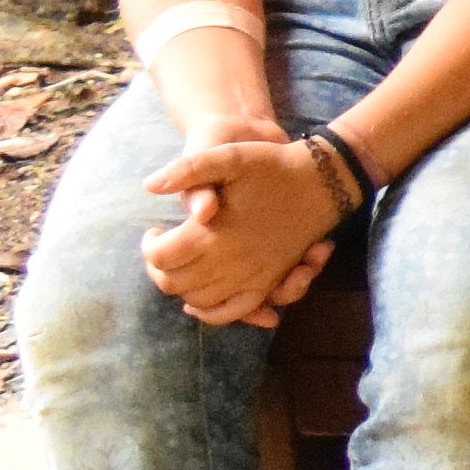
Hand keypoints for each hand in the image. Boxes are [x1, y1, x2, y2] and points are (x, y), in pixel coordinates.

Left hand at [137, 126, 338, 327]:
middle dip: (159, 267)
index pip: (159, 256)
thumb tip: (149, 186)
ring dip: (181, 286)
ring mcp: (249, 277)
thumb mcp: (230, 157)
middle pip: (172, 282)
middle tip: (164, 247)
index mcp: (212, 234)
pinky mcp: (266, 283)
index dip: (149, 244)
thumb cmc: (273, 168)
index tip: (156, 230)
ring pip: (196, 299)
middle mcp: (228, 262)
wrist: (320, 183)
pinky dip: (210, 312)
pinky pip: (230, 311)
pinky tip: (198, 301)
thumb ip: (188, 169)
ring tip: (182, 265)